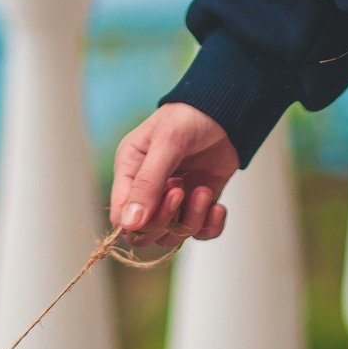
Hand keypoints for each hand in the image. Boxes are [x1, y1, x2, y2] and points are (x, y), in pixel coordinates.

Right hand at [110, 102, 237, 246]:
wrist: (226, 112)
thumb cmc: (188, 117)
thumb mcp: (167, 143)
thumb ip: (148, 182)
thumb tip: (129, 224)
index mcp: (129, 171)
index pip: (122, 217)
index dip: (142, 220)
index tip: (168, 195)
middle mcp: (147, 190)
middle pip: (145, 233)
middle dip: (168, 220)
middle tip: (182, 190)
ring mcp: (173, 201)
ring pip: (173, 236)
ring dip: (192, 220)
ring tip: (204, 191)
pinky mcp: (197, 205)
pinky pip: (199, 234)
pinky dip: (210, 226)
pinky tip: (218, 205)